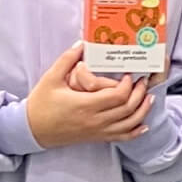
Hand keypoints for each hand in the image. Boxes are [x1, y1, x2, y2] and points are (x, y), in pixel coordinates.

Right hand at [26, 45, 152, 146]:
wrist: (32, 130)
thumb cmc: (41, 104)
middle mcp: (94, 120)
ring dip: (142, 111)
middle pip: (127, 109)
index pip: (117, 96)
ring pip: (128, 124)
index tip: (129, 75)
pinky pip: (121, 137)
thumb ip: (67, 60)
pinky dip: (135, 132)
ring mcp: (96, 131)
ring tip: (149, 98)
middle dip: (139, 94)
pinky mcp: (96, 137)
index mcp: (85, 105)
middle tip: (143, 82)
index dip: (128, 85)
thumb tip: (82, 44)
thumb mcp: (51, 78)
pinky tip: (143, 125)